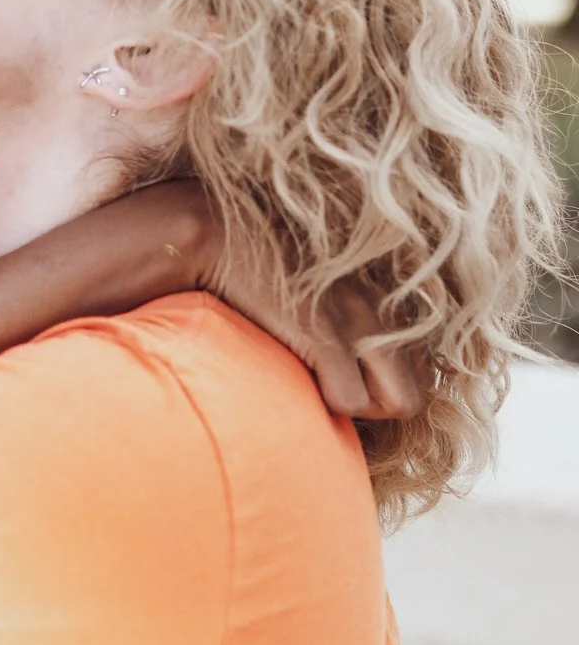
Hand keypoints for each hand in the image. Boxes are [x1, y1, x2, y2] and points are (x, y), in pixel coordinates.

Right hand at [195, 218, 423, 420]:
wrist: (218, 237)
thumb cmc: (263, 272)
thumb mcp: (325, 288)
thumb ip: (352, 317)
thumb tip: (357, 367)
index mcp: (385, 297)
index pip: (425, 370)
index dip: (386, 387)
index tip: (348, 377)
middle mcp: (383, 308)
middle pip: (419, 391)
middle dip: (382, 404)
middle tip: (336, 388)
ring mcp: (358, 320)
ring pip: (401, 402)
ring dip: (363, 407)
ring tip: (322, 386)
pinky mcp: (324, 334)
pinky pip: (350, 399)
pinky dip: (327, 403)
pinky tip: (298, 378)